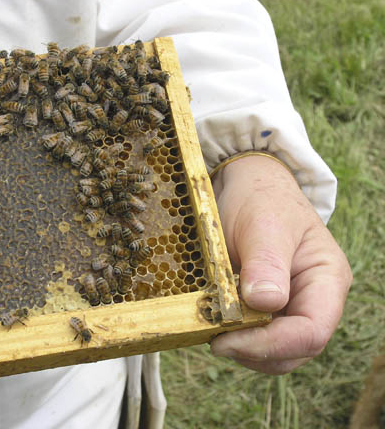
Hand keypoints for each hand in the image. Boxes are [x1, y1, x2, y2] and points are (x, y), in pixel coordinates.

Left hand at [209, 155, 351, 374]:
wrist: (247, 185)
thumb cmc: (261, 198)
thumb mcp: (264, 224)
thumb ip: (266, 262)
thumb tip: (265, 303)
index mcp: (325, 279)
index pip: (311, 331)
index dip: (271, 344)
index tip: (227, 339)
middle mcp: (312, 299)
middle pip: (293, 350)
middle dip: (253, 350)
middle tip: (214, 337)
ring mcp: (288, 305)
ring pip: (273, 351)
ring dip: (242, 348)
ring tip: (211, 326)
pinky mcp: (264, 307)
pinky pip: (254, 335)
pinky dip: (233, 335)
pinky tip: (212, 320)